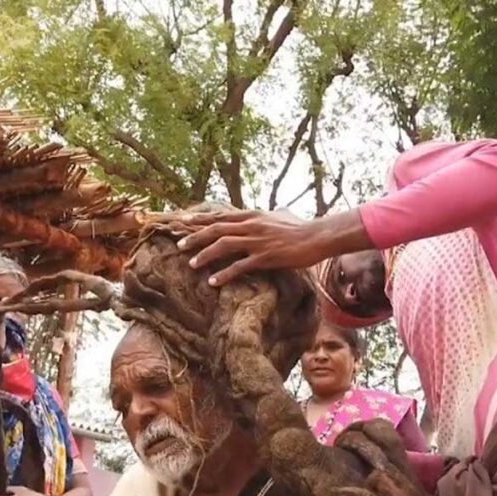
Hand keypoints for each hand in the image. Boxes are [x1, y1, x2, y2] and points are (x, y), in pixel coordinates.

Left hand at [176, 209, 370, 286]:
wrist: (317, 236)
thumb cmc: (301, 227)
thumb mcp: (280, 216)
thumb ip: (269, 215)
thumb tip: (270, 211)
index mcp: (253, 215)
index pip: (220, 216)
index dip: (200, 219)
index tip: (182, 221)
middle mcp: (252, 225)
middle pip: (217, 229)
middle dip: (195, 236)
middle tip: (179, 244)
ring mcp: (258, 241)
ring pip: (224, 245)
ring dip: (205, 254)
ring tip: (191, 264)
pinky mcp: (266, 257)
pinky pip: (240, 266)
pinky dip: (224, 274)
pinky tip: (213, 282)